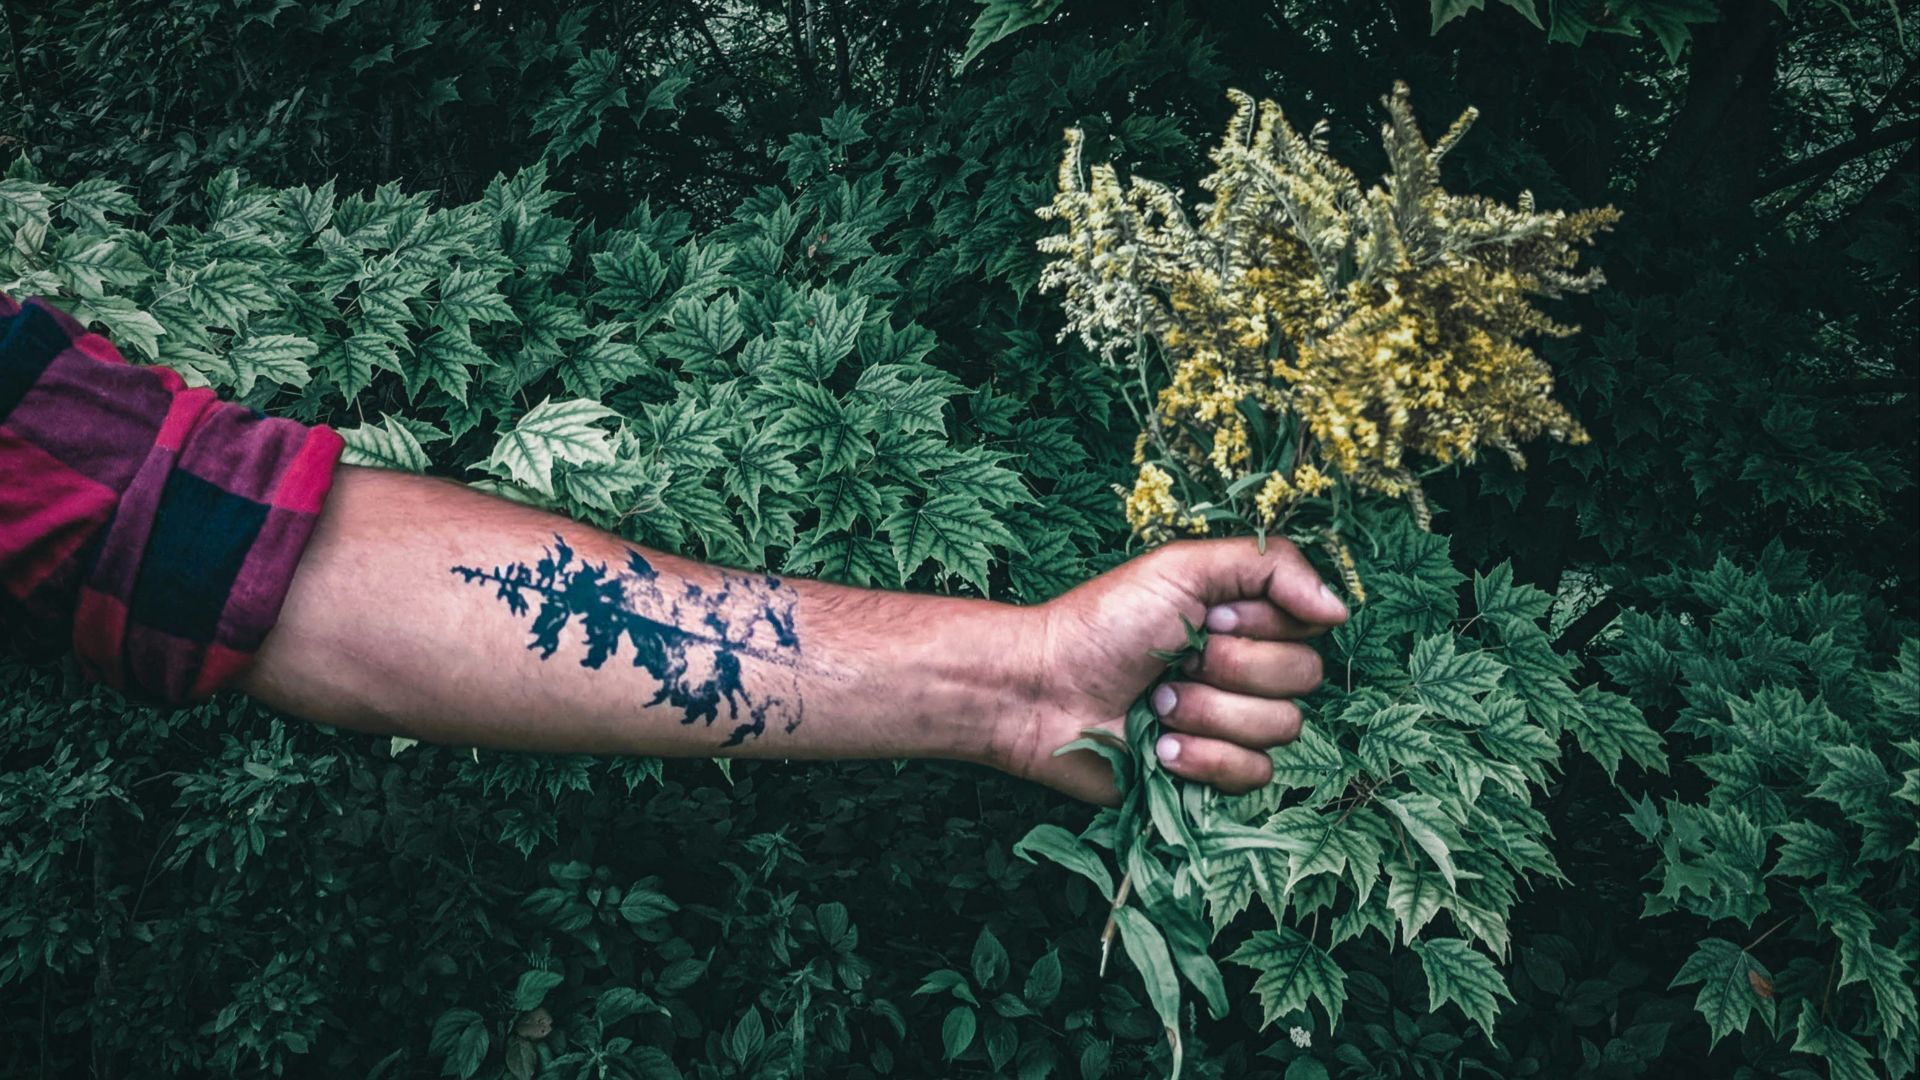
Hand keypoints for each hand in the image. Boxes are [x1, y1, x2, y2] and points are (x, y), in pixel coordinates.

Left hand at [991, 537, 1347, 803]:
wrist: (1041, 692)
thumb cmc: (1102, 625)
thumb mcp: (1181, 569)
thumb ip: (1269, 566)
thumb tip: (1341, 608)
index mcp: (1244, 619)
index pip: (1310, 626)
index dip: (1261, 625)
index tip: (1207, 617)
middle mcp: (1246, 670)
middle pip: (1303, 679)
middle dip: (1230, 669)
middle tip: (1174, 661)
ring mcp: (1231, 724)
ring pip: (1280, 729)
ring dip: (1209, 714)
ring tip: (1156, 705)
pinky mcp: (1211, 773)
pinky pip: (1252, 774)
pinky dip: (1202, 758)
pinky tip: (1159, 747)